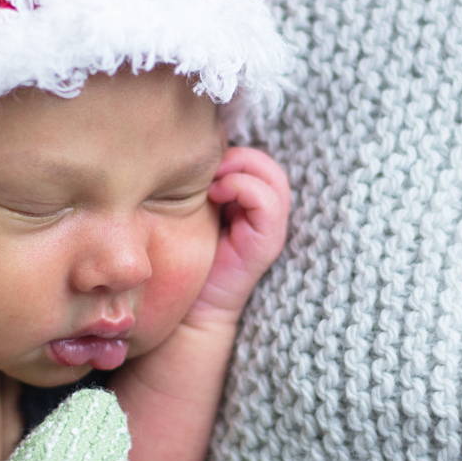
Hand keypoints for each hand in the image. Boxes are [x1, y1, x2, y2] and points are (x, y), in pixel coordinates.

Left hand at [187, 146, 289, 324]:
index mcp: (251, 202)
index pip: (255, 159)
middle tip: (209, 171)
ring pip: (273, 176)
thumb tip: (191, 152)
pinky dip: (244, 188)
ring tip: (214, 185)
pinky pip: (268, 201)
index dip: (231, 153)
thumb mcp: (194, 211)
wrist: (192, 308)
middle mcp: (267, 213)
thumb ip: (203, 184)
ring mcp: (271, 227)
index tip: (202, 166)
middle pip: (268, 163)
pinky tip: (217, 196)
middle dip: (238, 156)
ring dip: (241, 170)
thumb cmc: (188, 258)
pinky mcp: (268, 241)